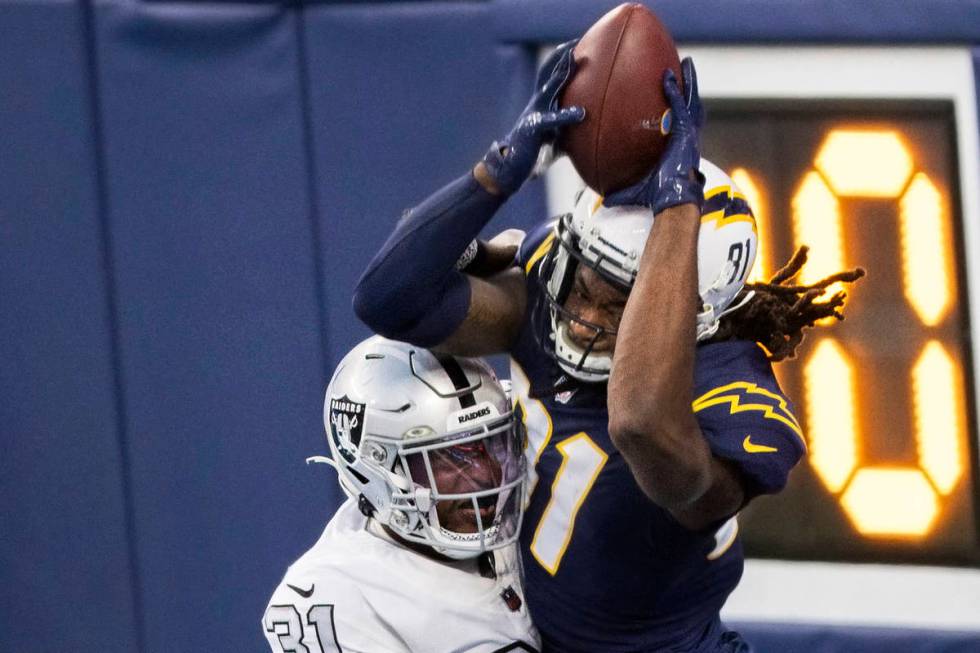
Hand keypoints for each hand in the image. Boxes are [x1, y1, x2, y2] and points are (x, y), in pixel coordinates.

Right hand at [482, 40, 585, 195]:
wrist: (507, 168)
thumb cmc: (532, 155)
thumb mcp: (555, 139)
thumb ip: (568, 130)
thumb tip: (587, 130)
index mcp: (541, 105)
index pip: (551, 77)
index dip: (562, 61)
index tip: (575, 45)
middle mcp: (536, 105)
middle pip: (548, 74)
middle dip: (562, 57)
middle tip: (576, 42)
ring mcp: (533, 114)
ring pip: (549, 89)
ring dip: (562, 74)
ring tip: (576, 61)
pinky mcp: (533, 129)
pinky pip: (552, 120)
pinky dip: (567, 116)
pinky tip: (581, 113)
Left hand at [605, 57, 703, 213]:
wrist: (670, 201)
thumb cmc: (656, 197)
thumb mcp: (633, 189)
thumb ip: (619, 189)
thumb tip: (602, 198)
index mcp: (674, 147)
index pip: (676, 123)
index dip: (676, 109)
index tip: (670, 95)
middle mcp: (683, 138)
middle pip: (688, 107)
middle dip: (688, 88)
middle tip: (683, 70)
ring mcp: (687, 134)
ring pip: (690, 101)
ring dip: (689, 82)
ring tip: (686, 64)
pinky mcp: (686, 133)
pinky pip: (681, 107)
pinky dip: (676, 92)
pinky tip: (668, 77)